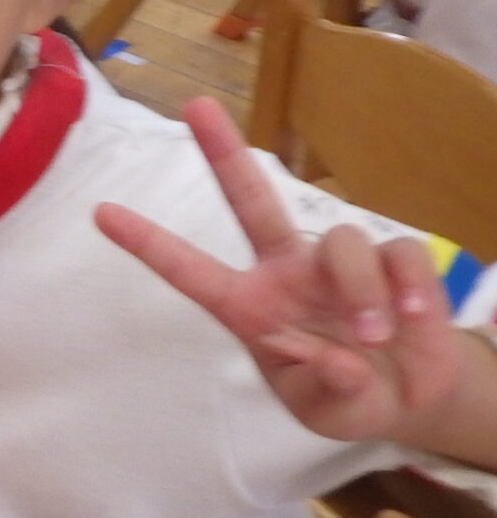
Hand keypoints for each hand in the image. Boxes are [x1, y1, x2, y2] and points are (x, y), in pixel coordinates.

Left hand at [96, 98, 474, 446]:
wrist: (410, 398)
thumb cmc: (348, 398)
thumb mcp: (329, 411)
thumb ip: (328, 389)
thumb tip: (339, 361)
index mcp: (251, 307)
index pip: (191, 272)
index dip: (149, 244)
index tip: (101, 213)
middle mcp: (287, 272)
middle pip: (250, 199)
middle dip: (224, 152)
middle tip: (195, 107)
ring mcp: (337, 263)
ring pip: (343, 242)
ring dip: (361, 291)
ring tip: (377, 336)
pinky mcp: (394, 263)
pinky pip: (400, 254)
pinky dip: (411, 288)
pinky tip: (415, 319)